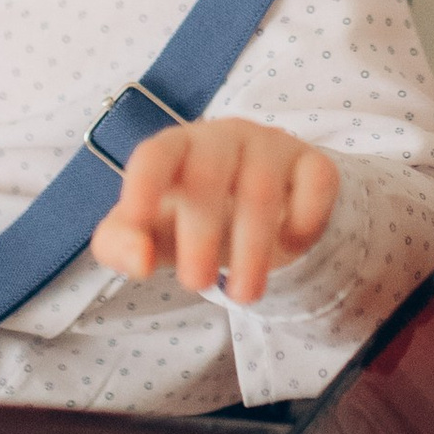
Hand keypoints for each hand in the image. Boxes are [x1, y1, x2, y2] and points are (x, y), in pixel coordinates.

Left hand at [90, 116, 338, 299]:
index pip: (155, 155)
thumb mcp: (149, 233)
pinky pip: (314, 184)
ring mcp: (271, 146)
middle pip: (209, 176)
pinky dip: (304, 221)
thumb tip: (138, 261)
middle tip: (196, 284)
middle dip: (201, 235)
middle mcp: (223, 138)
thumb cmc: (191, 215)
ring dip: (252, 248)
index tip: (136, 221)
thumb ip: (119, 245)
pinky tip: (291, 248)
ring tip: (243, 296)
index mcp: (176, 148)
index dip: (143, 185)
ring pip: (262, 188)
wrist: (260, 207)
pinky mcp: (313, 164)